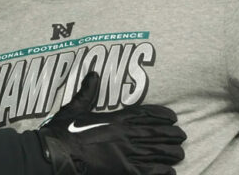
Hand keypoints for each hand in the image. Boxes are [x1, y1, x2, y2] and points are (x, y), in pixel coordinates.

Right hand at [36, 72, 185, 174]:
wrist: (55, 153)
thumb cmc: (63, 131)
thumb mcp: (74, 107)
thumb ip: (87, 92)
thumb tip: (93, 74)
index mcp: (114, 119)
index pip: (144, 114)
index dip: (161, 115)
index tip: (174, 117)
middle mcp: (123, 135)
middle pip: (155, 133)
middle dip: (171, 135)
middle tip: (183, 136)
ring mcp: (124, 154)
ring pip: (155, 152)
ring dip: (170, 153)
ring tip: (180, 154)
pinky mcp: (122, 172)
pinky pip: (148, 171)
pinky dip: (161, 171)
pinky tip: (170, 171)